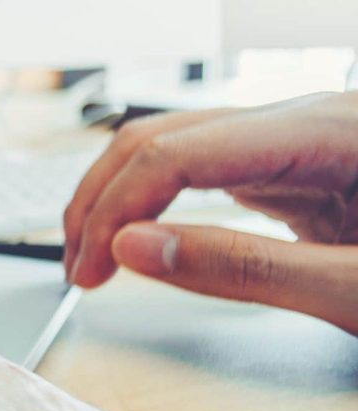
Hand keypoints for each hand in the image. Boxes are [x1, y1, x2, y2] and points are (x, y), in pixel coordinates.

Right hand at [64, 92, 357, 333]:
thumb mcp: (355, 289)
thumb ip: (248, 268)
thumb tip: (136, 248)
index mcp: (326, 132)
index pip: (182, 151)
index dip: (120, 208)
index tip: (92, 268)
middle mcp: (304, 121)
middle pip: (165, 137)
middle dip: (105, 200)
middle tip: (80, 268)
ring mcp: (296, 142)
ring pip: (175, 147)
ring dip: (122, 199)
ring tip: (95, 256)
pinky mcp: (294, 169)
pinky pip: (204, 170)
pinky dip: (158, 204)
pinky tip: (143, 236)